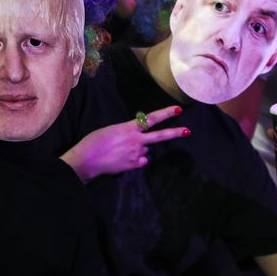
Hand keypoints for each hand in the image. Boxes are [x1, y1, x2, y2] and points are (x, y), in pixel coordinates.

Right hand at [61, 105, 189, 182]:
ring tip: (122, 150)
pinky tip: (123, 159)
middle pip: (159, 136)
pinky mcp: (134, 165)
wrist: (88, 160)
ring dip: (139, 149)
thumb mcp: (112, 130)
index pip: (150, 119)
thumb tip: (138, 138)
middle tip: (188, 131)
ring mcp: (136, 154)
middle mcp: (136, 141)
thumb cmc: (95, 142)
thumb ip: (128, 132)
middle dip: (175, 133)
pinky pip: (141, 160)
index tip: (177, 110)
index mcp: (129, 128)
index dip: (165, 114)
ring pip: (145, 150)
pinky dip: (136, 159)